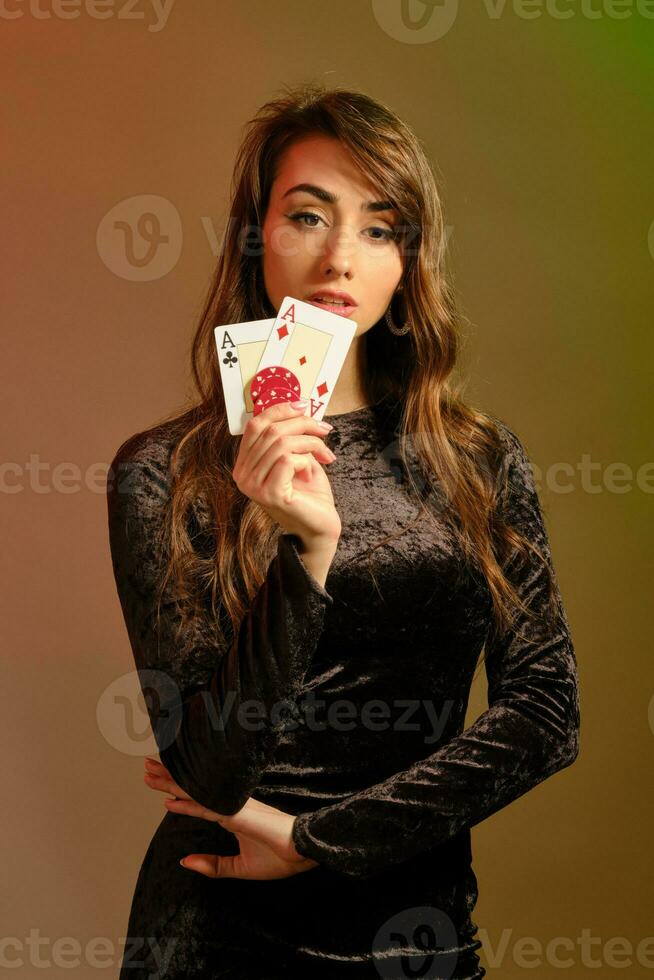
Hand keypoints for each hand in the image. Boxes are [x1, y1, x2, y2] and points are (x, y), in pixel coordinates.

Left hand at [143, 757, 318, 879]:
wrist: (303, 852)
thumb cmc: (279, 858)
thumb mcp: (240, 868)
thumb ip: (213, 865)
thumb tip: (184, 861)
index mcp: (233, 814)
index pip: (199, 800)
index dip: (178, 792)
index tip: (160, 786)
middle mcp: (230, 805)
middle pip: (193, 788)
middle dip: (169, 778)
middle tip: (147, 767)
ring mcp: (233, 807)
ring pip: (196, 792)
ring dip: (170, 783)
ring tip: (149, 772)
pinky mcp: (237, 814)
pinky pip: (207, 807)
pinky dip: (187, 802)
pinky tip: (168, 799)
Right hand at [232, 400, 341, 545]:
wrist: (320, 527)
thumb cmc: (310, 493)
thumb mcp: (298, 456)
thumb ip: (290, 435)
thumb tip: (297, 405)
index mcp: (244, 464)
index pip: (254, 424)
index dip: (279, 409)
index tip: (304, 404)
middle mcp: (242, 475)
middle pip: (271, 430)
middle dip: (303, 425)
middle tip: (325, 430)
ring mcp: (253, 486)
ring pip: (281, 443)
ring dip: (310, 444)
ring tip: (325, 455)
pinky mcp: (270, 494)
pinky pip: (288, 460)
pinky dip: (306, 461)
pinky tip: (312, 473)